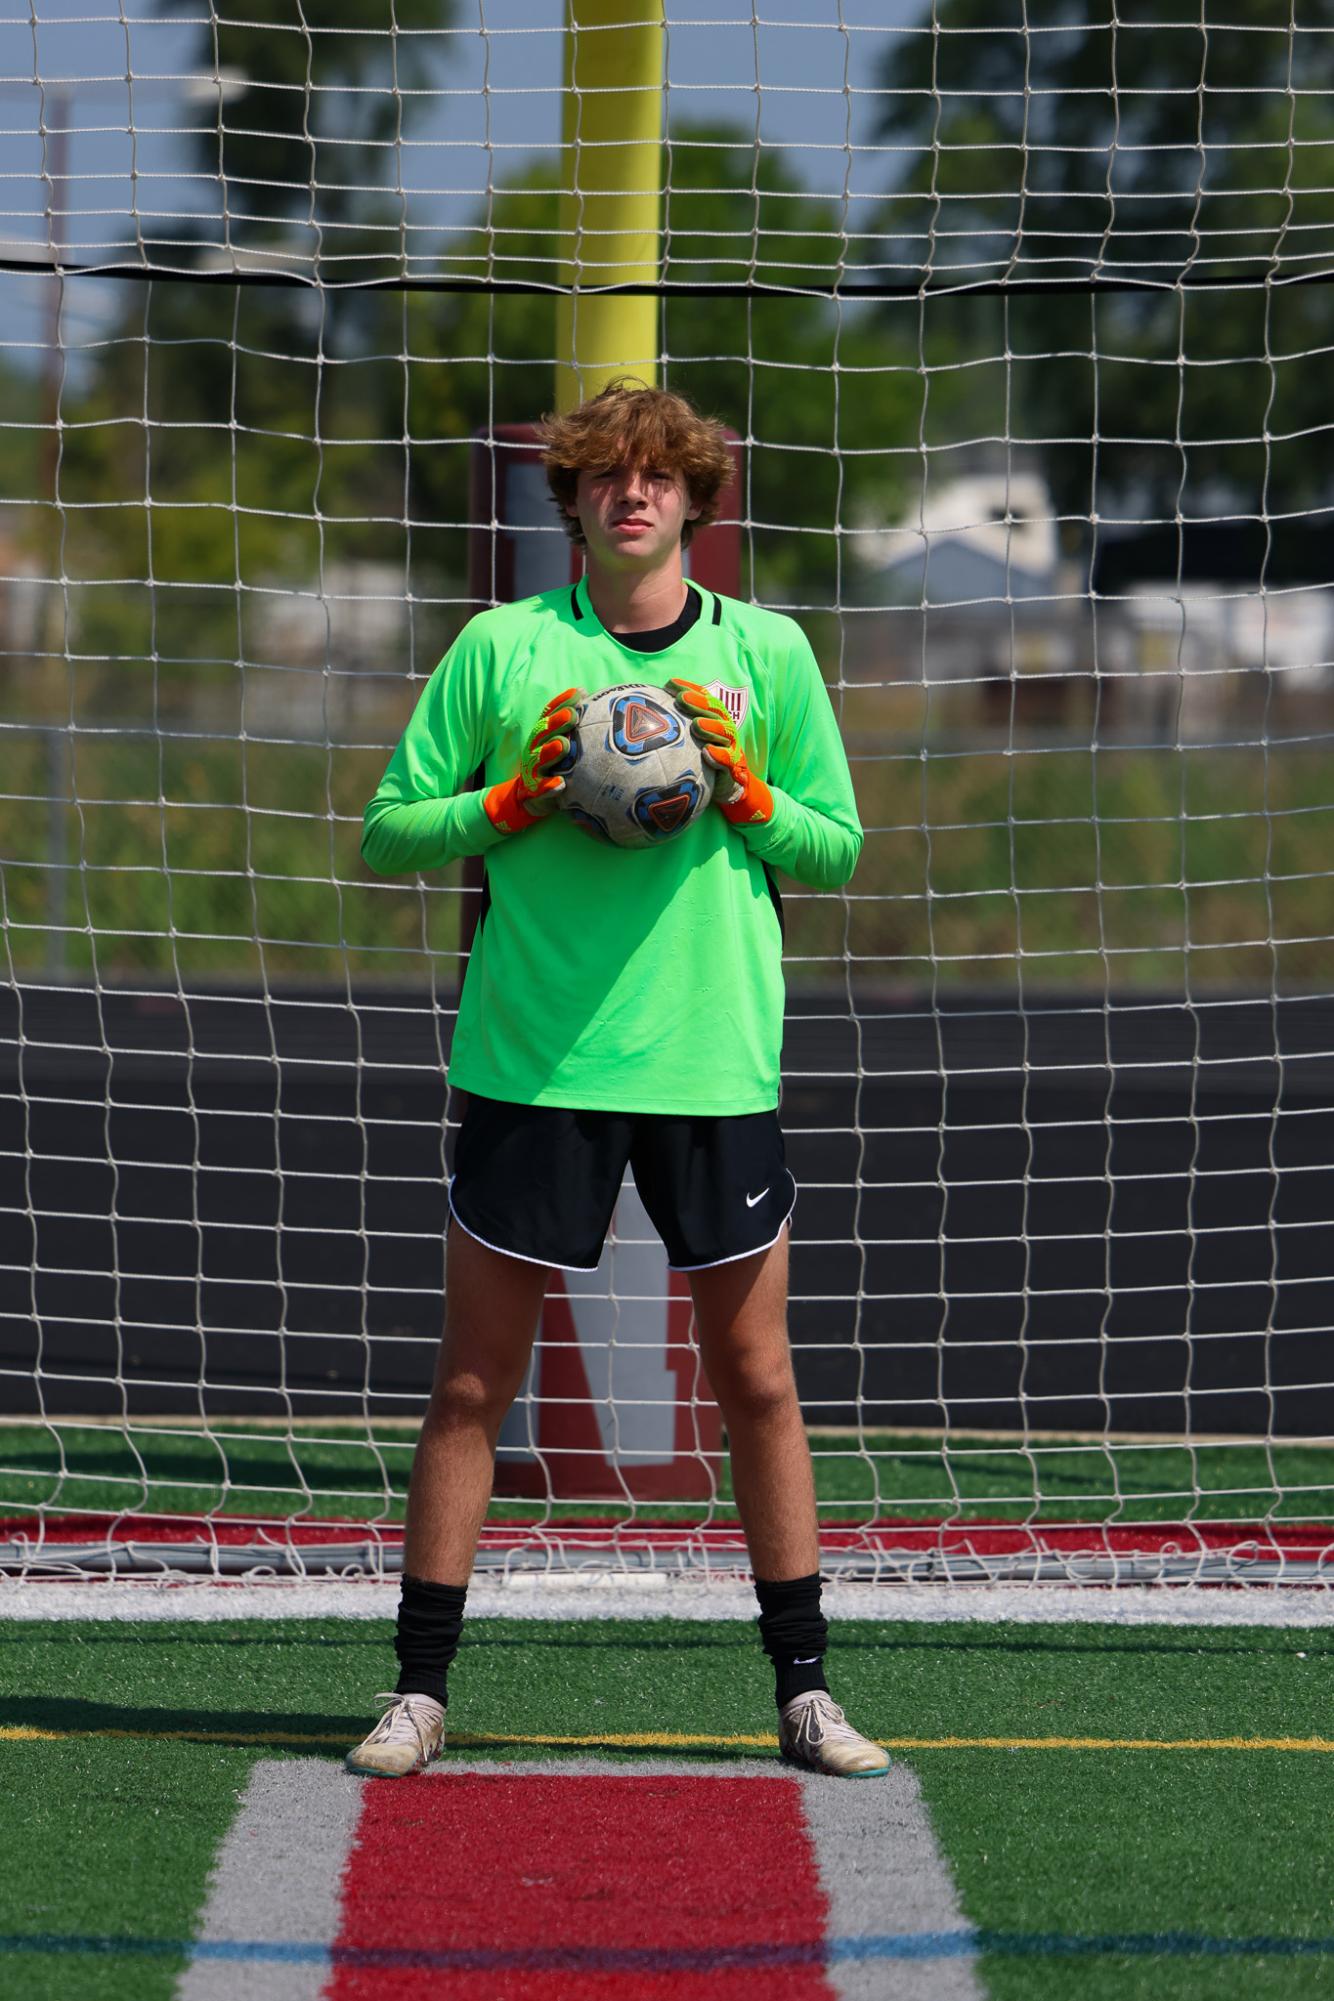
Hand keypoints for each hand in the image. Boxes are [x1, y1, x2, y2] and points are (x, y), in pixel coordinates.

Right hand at [484, 687, 585, 833]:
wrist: (529, 798)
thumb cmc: (554, 767)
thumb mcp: (562, 745)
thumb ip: (573, 727)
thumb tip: (592, 699)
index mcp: (542, 735)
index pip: (549, 714)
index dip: (562, 702)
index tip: (580, 693)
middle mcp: (534, 749)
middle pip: (543, 732)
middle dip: (557, 722)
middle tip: (573, 715)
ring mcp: (532, 770)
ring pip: (539, 759)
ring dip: (550, 751)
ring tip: (563, 745)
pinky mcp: (533, 791)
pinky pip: (541, 789)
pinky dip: (549, 787)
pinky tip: (561, 785)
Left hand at [665, 679, 772, 826]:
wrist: (726, 786)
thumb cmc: (700, 760)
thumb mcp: (686, 742)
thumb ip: (672, 728)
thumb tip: (638, 716)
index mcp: (712, 717)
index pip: (702, 697)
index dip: (688, 687)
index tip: (670, 684)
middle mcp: (723, 727)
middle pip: (714, 710)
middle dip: (698, 702)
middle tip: (681, 699)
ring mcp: (731, 746)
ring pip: (724, 732)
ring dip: (711, 726)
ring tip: (696, 725)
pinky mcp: (734, 766)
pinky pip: (729, 760)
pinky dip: (719, 755)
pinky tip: (707, 753)